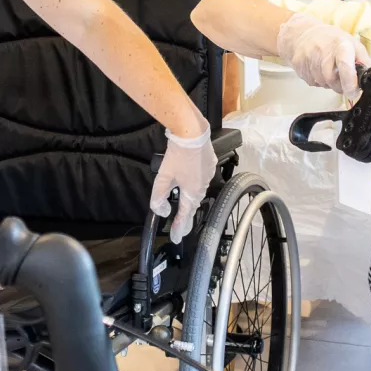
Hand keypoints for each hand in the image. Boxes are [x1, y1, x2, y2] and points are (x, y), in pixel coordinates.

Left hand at [149, 127, 217, 243]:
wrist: (192, 132)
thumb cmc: (177, 155)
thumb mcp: (163, 177)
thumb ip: (159, 197)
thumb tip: (163, 211)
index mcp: (192, 192)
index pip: (185, 216)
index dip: (179, 228)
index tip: (175, 238)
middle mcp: (204, 186)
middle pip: (193, 204)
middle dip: (186, 215)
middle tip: (180, 226)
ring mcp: (209, 174)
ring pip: (199, 191)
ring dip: (191, 198)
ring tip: (185, 205)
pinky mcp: (211, 163)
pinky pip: (203, 178)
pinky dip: (196, 184)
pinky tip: (191, 180)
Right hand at [276, 13, 370, 97]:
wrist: (303, 33)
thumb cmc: (331, 39)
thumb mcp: (353, 44)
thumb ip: (364, 61)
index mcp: (341, 45)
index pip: (345, 66)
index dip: (349, 83)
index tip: (353, 91)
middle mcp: (323, 51)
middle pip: (332, 81)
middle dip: (340, 85)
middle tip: (342, 78)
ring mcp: (309, 59)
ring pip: (323, 84)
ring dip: (329, 83)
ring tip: (328, 69)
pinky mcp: (299, 66)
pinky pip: (313, 82)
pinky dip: (319, 80)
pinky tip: (318, 69)